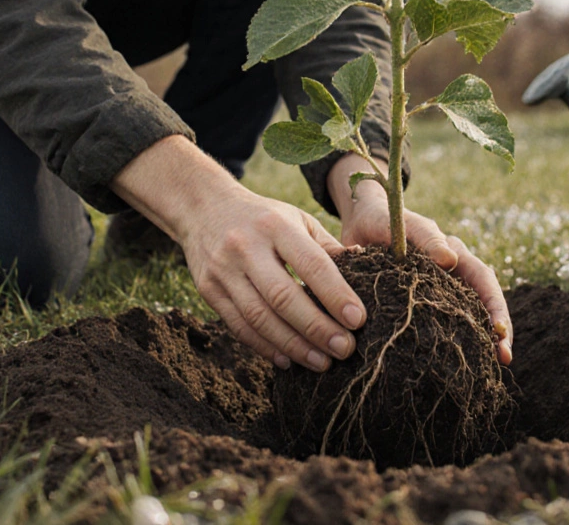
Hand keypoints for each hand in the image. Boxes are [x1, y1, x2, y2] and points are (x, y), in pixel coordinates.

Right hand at [112, 136, 366, 372]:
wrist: (202, 206)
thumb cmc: (264, 218)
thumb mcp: (297, 219)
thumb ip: (327, 247)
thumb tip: (366, 269)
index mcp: (276, 225)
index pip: (311, 264)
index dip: (336, 295)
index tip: (358, 321)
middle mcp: (246, 246)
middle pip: (283, 296)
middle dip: (317, 328)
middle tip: (344, 349)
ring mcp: (223, 269)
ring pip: (259, 317)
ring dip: (293, 345)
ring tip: (322, 362)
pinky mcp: (208, 289)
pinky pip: (238, 326)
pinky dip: (264, 347)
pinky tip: (288, 360)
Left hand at [328, 154, 513, 364]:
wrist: (360, 223)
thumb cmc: (385, 219)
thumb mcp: (406, 225)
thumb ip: (426, 239)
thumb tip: (450, 261)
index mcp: (455, 255)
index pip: (483, 281)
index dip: (495, 306)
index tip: (499, 330)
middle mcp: (453, 275)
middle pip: (483, 305)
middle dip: (496, 332)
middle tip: (504, 358)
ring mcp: (438, 292)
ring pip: (465, 318)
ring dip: (477, 341)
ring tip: (486, 366)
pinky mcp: (419, 305)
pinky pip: (440, 325)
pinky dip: (449, 342)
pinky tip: (450, 364)